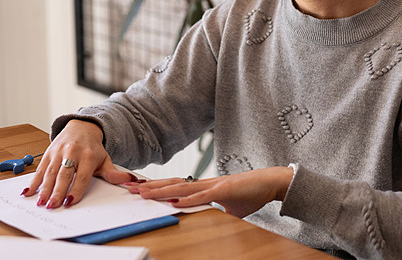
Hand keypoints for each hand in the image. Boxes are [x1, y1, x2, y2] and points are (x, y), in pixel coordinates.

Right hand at [24, 119, 133, 208]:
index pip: (82, 175)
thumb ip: (114, 173)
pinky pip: (40, 168)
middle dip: (57, 191)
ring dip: (44, 188)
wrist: (82, 127)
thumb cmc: (93, 148)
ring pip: (50, 172)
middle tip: (52, 206)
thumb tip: (130, 180)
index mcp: (88, 155)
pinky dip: (33, 181)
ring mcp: (59, 152)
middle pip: (64, 175)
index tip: (70, 202)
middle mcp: (72, 153)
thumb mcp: (105, 159)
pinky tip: (28, 193)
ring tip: (40, 202)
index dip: (76, 189)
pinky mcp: (49, 153)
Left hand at [125, 167, 294, 217]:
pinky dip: (187, 200)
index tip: (138, 190)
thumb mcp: (228, 208)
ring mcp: (214, 185)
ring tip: (143, 193)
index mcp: (204, 187)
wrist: (271, 183)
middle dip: (150, 187)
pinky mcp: (225, 190)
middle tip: (130, 189)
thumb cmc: (251, 194)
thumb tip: (205, 219)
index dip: (156, 187)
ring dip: (161, 191)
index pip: (174, 186)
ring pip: (182, 188)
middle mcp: (204, 184)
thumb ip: (214, 211)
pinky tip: (174, 202)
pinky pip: (203, 196)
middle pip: (171, 184)